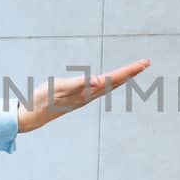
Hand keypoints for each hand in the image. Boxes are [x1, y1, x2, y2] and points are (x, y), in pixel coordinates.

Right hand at [16, 59, 150, 133]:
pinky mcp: (78, 97)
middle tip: (146, 63)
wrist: (33, 116)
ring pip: (109, 86)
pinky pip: (100, 88)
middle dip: (131, 72)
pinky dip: (109, 82)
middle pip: (116, 82)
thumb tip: (99, 81)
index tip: (144, 63)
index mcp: (88, 91)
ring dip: (122, 77)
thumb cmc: (44, 100)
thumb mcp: (60, 88)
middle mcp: (90, 95)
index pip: (114, 78)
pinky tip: (109, 81)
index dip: (129, 70)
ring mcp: (84, 97)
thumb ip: (79, 83)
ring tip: (134, 70)